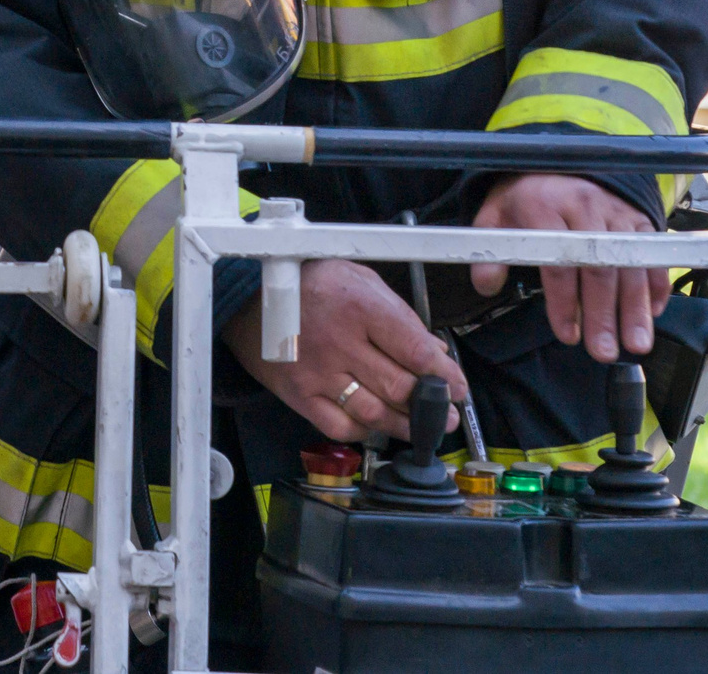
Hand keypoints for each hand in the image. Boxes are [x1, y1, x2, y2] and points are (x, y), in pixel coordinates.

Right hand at [223, 259, 466, 444]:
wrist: (249, 294)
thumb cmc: (309, 282)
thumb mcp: (359, 278)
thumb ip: (398, 313)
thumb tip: (432, 351)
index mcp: (360, 306)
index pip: (416, 351)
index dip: (445, 375)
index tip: (458, 386)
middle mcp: (340, 342)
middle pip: (400, 387)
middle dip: (433, 406)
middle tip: (448, 414)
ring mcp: (319, 373)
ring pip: (375, 413)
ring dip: (406, 424)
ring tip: (424, 427)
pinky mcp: (300, 394)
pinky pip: (341, 425)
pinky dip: (366, 430)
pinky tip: (377, 424)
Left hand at [469, 174, 672, 361]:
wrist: (556, 163)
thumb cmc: (525, 198)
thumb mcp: (495, 217)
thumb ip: (490, 252)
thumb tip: (486, 286)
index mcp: (544, 207)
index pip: (558, 262)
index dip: (564, 302)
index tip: (567, 335)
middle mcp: (584, 208)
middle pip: (599, 268)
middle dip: (604, 314)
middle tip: (605, 352)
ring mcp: (615, 212)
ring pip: (630, 264)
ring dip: (635, 308)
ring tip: (636, 344)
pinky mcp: (637, 217)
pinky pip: (651, 253)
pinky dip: (656, 284)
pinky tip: (652, 313)